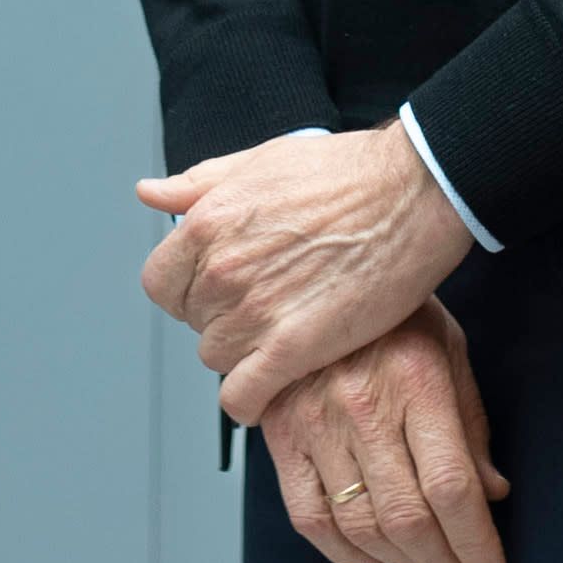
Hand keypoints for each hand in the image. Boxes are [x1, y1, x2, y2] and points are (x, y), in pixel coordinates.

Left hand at [137, 123, 467, 426]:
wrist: (412, 194)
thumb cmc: (348, 172)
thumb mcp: (261, 160)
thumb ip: (198, 183)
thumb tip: (150, 192)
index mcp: (208, 223)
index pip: (160, 284)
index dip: (188, 289)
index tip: (217, 288)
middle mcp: (223, 270)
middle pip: (194, 322)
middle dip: (223, 316)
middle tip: (267, 303)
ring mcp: (255, 312)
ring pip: (216, 359)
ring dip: (243, 353)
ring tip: (281, 332)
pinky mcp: (292, 348)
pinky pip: (241, 398)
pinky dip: (249, 401)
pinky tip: (269, 389)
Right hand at [257, 300, 510, 562]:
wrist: (313, 272)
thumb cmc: (395, 313)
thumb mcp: (448, 349)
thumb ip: (470, 422)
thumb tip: (492, 493)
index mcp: (416, 382)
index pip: (452, 486)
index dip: (475, 542)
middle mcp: (363, 406)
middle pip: (408, 516)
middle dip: (444, 562)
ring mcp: (315, 424)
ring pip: (360, 525)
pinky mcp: (280, 436)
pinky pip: (308, 517)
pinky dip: (342, 553)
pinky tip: (372, 562)